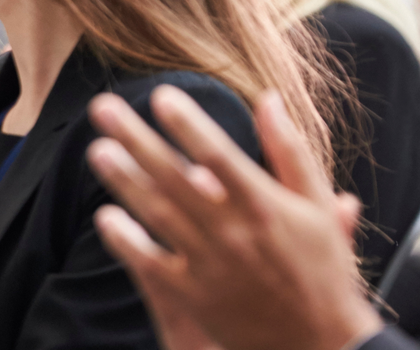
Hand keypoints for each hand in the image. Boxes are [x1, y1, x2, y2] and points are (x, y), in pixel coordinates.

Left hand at [87, 86, 379, 349]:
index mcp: (266, 206)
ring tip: (97, 151)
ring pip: (159, 216)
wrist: (320, 343)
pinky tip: (106, 217)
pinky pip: (151, 264)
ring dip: (125, 182)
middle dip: (137, 140)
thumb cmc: (321, 268)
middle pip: (176, 179)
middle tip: (102, 108)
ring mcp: (211, 265)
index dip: (189, 125)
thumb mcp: (315, 207)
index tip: (161, 95)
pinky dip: (127, 242)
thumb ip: (289, 150)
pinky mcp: (194, 295)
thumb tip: (267, 97)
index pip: (220, 156)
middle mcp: (234, 233)